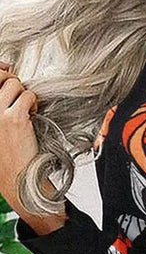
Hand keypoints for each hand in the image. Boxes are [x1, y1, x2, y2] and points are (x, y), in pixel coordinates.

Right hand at [0, 61, 39, 213]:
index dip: (2, 75)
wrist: (17, 177)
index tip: (10, 82)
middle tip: (21, 101)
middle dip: (15, 86)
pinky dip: (33, 104)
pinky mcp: (14, 118)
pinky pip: (28, 96)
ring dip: (25, 95)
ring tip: (26, 112)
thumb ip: (0, 106)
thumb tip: (9, 82)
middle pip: (2, 77)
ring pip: (15, 83)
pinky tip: (31, 118)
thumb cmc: (9, 155)